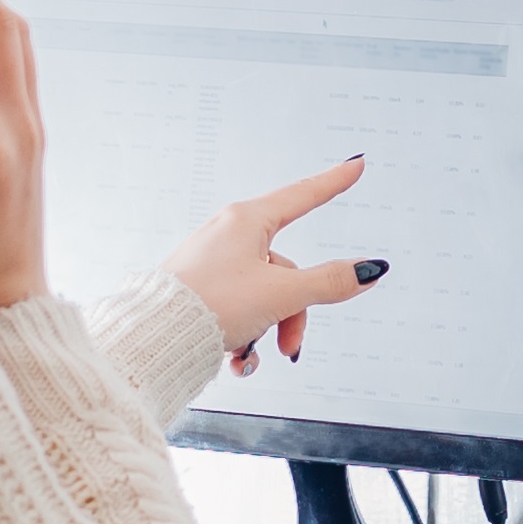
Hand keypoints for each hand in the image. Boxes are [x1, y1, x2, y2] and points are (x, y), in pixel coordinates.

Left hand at [166, 158, 386, 375]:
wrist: (154, 338)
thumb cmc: (210, 304)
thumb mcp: (281, 294)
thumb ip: (329, 282)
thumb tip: (368, 270)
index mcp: (247, 222)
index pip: (303, 195)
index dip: (334, 182)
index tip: (355, 164)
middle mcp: (229, 236)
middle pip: (286, 271)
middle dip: (293, 313)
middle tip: (290, 346)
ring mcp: (213, 263)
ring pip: (264, 296)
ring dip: (268, 330)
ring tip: (250, 356)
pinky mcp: (200, 290)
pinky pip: (239, 310)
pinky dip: (244, 336)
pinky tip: (235, 359)